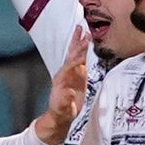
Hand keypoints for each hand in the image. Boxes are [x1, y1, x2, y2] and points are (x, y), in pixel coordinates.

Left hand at [33, 30, 89, 144]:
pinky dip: (83, 50)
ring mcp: (71, 73)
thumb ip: (65, 101)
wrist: (60, 115)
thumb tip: (69, 93)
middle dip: (78, 45)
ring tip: (82, 29)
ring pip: (75, 54)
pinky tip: (85, 42)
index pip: (71, 66)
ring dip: (78, 42)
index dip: (77, 59)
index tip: (83, 51)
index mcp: (62, 80)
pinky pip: (80, 59)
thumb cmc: (61, 112)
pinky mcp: (77, 75)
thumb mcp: (63, 109)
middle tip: (85, 32)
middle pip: (73, 55)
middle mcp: (66, 73)